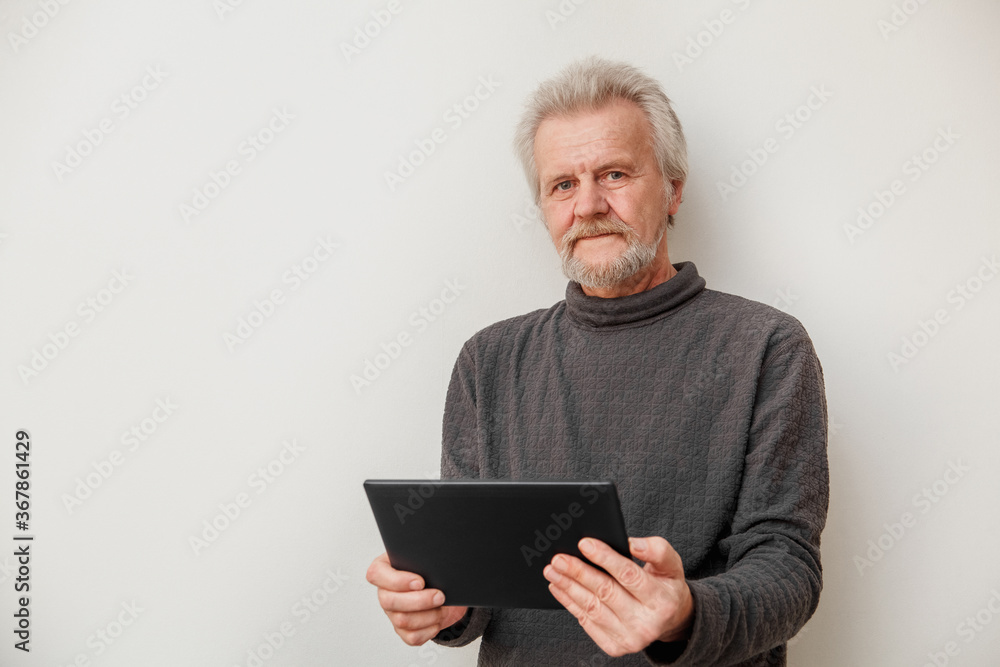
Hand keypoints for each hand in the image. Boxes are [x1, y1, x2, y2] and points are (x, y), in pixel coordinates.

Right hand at [366, 552, 468, 645]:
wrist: (442, 587)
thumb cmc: (428, 569)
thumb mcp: (423, 557)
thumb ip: (421, 557)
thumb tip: (434, 562)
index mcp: (383, 570)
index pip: (376, 574)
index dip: (398, 581)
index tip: (420, 582)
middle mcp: (384, 593)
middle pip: (389, 602)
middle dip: (419, 600)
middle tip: (440, 595)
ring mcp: (392, 613)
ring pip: (402, 620)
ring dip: (428, 615)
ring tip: (442, 606)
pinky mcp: (402, 631)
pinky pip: (412, 637)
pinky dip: (429, 629)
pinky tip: (438, 618)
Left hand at [542, 536, 693, 656]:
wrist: (671, 620)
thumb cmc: (666, 586)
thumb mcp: (671, 564)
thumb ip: (656, 550)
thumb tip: (631, 544)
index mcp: (662, 600)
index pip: (629, 576)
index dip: (605, 558)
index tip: (584, 543)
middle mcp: (647, 623)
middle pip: (605, 592)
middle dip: (579, 573)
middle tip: (559, 558)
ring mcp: (630, 639)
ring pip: (592, 608)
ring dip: (569, 588)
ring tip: (553, 571)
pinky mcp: (615, 647)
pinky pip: (587, 623)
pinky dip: (570, 604)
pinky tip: (560, 588)